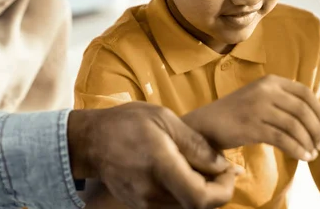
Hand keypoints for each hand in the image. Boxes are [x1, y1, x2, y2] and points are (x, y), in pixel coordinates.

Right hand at [68, 102, 239, 208]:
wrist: (90, 141)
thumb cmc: (127, 123)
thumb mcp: (165, 119)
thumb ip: (196, 145)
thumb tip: (224, 164)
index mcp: (160, 167)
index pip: (202, 198)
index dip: (224, 189)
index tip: (229, 170)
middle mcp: (152, 194)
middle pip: (198, 206)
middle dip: (217, 188)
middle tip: (219, 165)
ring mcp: (145, 204)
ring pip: (187, 207)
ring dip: (202, 190)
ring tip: (200, 165)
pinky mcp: (141, 206)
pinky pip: (173, 205)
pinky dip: (186, 192)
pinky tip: (184, 172)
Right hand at [182, 74, 319, 160]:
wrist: (207, 123)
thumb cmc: (237, 113)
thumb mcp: (260, 97)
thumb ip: (283, 101)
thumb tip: (315, 120)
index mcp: (270, 81)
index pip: (305, 93)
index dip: (318, 110)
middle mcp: (265, 91)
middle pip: (303, 111)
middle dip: (316, 130)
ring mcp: (258, 108)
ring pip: (295, 126)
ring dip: (308, 143)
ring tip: (312, 154)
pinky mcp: (252, 127)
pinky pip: (283, 140)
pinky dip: (297, 150)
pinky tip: (302, 157)